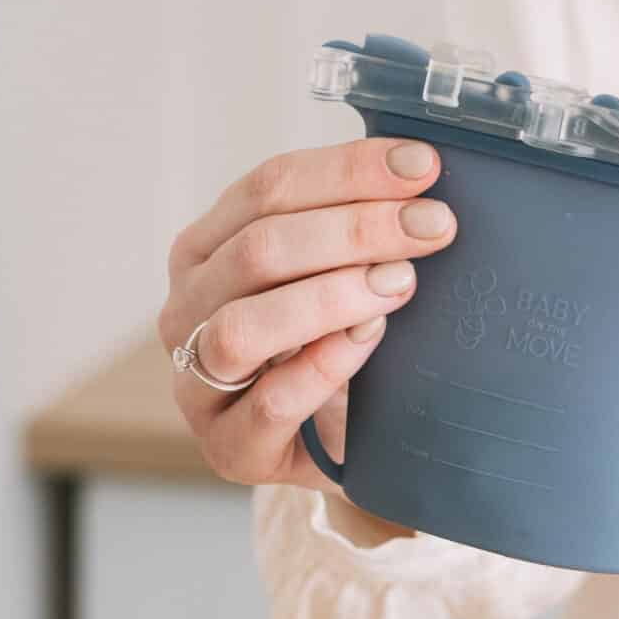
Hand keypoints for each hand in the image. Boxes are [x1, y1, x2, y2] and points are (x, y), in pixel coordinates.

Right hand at [159, 138, 455, 489]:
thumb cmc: (333, 350)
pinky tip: (371, 338)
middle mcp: (185, 311)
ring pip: (245, 326)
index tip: (422, 166)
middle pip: (257, 249)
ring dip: (331, 295)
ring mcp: (196, 384)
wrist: (338, 451)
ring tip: (401, 282)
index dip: (346, 171)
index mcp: (204, 251)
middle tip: (433, 225)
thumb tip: (416, 171)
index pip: (265, 190)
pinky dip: (325, 365)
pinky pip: (270, 402)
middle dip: (356, 228)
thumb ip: (350, 228)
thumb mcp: (332, 274)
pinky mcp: (229, 448)